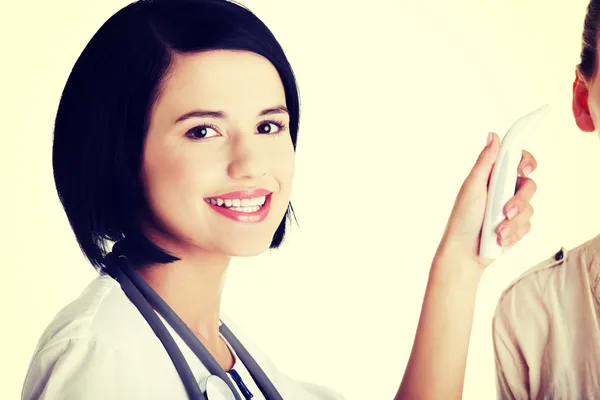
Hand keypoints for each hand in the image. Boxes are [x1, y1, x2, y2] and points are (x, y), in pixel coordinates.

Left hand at [434, 132, 537, 271]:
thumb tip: (493, 136)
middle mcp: (503, 191)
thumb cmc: (462, 219)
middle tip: (505, 211)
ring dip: (513, 222)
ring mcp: (511, 209)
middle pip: (529, 185)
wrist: (464, 253)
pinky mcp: (516, 226)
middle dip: (519, 200)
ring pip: (530, 207)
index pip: (516, 160)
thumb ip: (485, 162)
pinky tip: (500, 239)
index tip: (524, 168)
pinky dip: (514, 233)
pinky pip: (528, 225)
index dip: (526, 161)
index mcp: (492, 177)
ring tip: (497, 231)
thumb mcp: (472, 187)